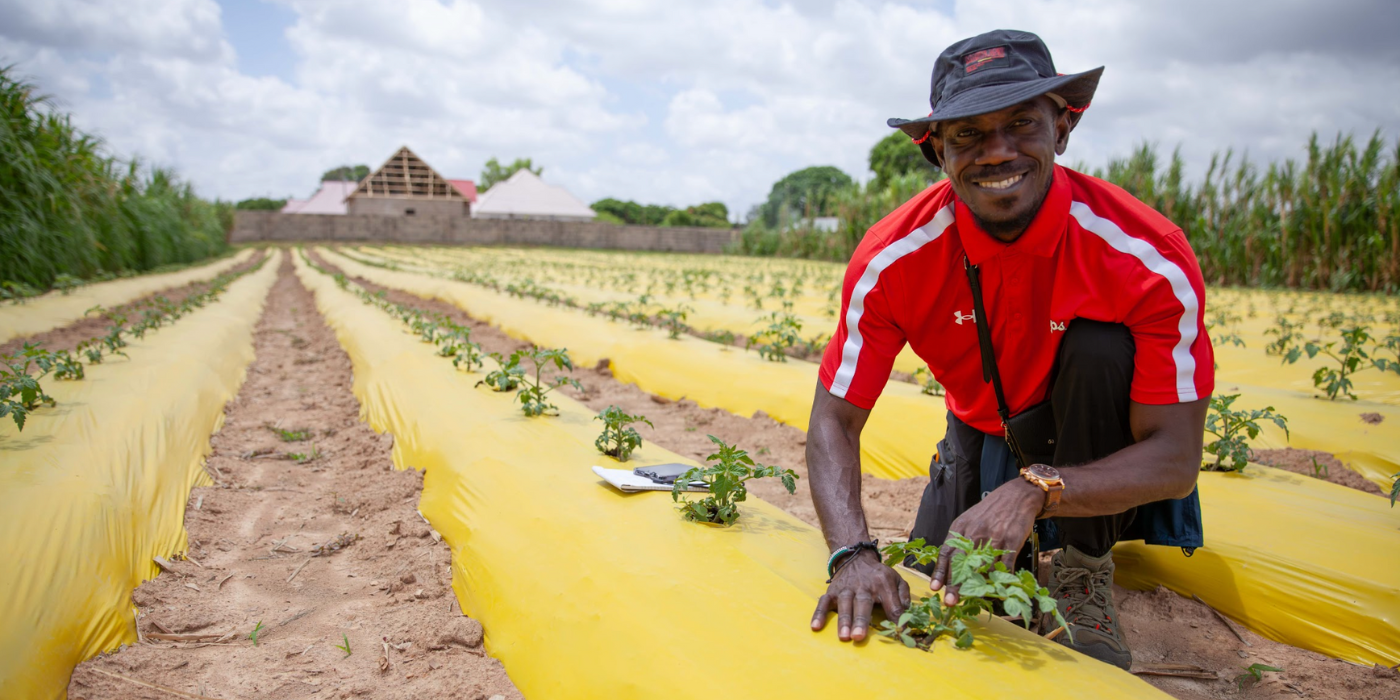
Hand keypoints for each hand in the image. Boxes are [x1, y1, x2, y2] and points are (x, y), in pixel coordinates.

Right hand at [811, 549, 910, 641]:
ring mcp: (845, 589)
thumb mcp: (896, 579)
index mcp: (883, 583)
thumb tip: (907, 616)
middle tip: (859, 637)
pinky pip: (823, 602)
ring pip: (844, 604)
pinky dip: (819, 614)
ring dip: (843, 620)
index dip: (896, 618)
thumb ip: (903, 596)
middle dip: (860, 621)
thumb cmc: (878, 575)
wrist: (856, 558)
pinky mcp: (832, 591)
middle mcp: (863, 586)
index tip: (899, 633)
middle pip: (862, 604)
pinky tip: (816, 626)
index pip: (892, 604)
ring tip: (843, 636)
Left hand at [929, 478, 1040, 605]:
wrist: (1016, 497)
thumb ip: (959, 541)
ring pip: (981, 566)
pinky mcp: (1011, 541)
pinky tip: (997, 590)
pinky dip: (1000, 579)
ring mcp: (993, 537)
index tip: (935, 588)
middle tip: (950, 602)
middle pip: (960, 563)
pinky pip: (1004, 565)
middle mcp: (974, 533)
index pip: (946, 553)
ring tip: (972, 599)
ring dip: (976, 586)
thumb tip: (949, 565)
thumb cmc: (989, 512)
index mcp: (960, 528)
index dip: (940, 572)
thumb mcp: (968, 521)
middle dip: (954, 584)